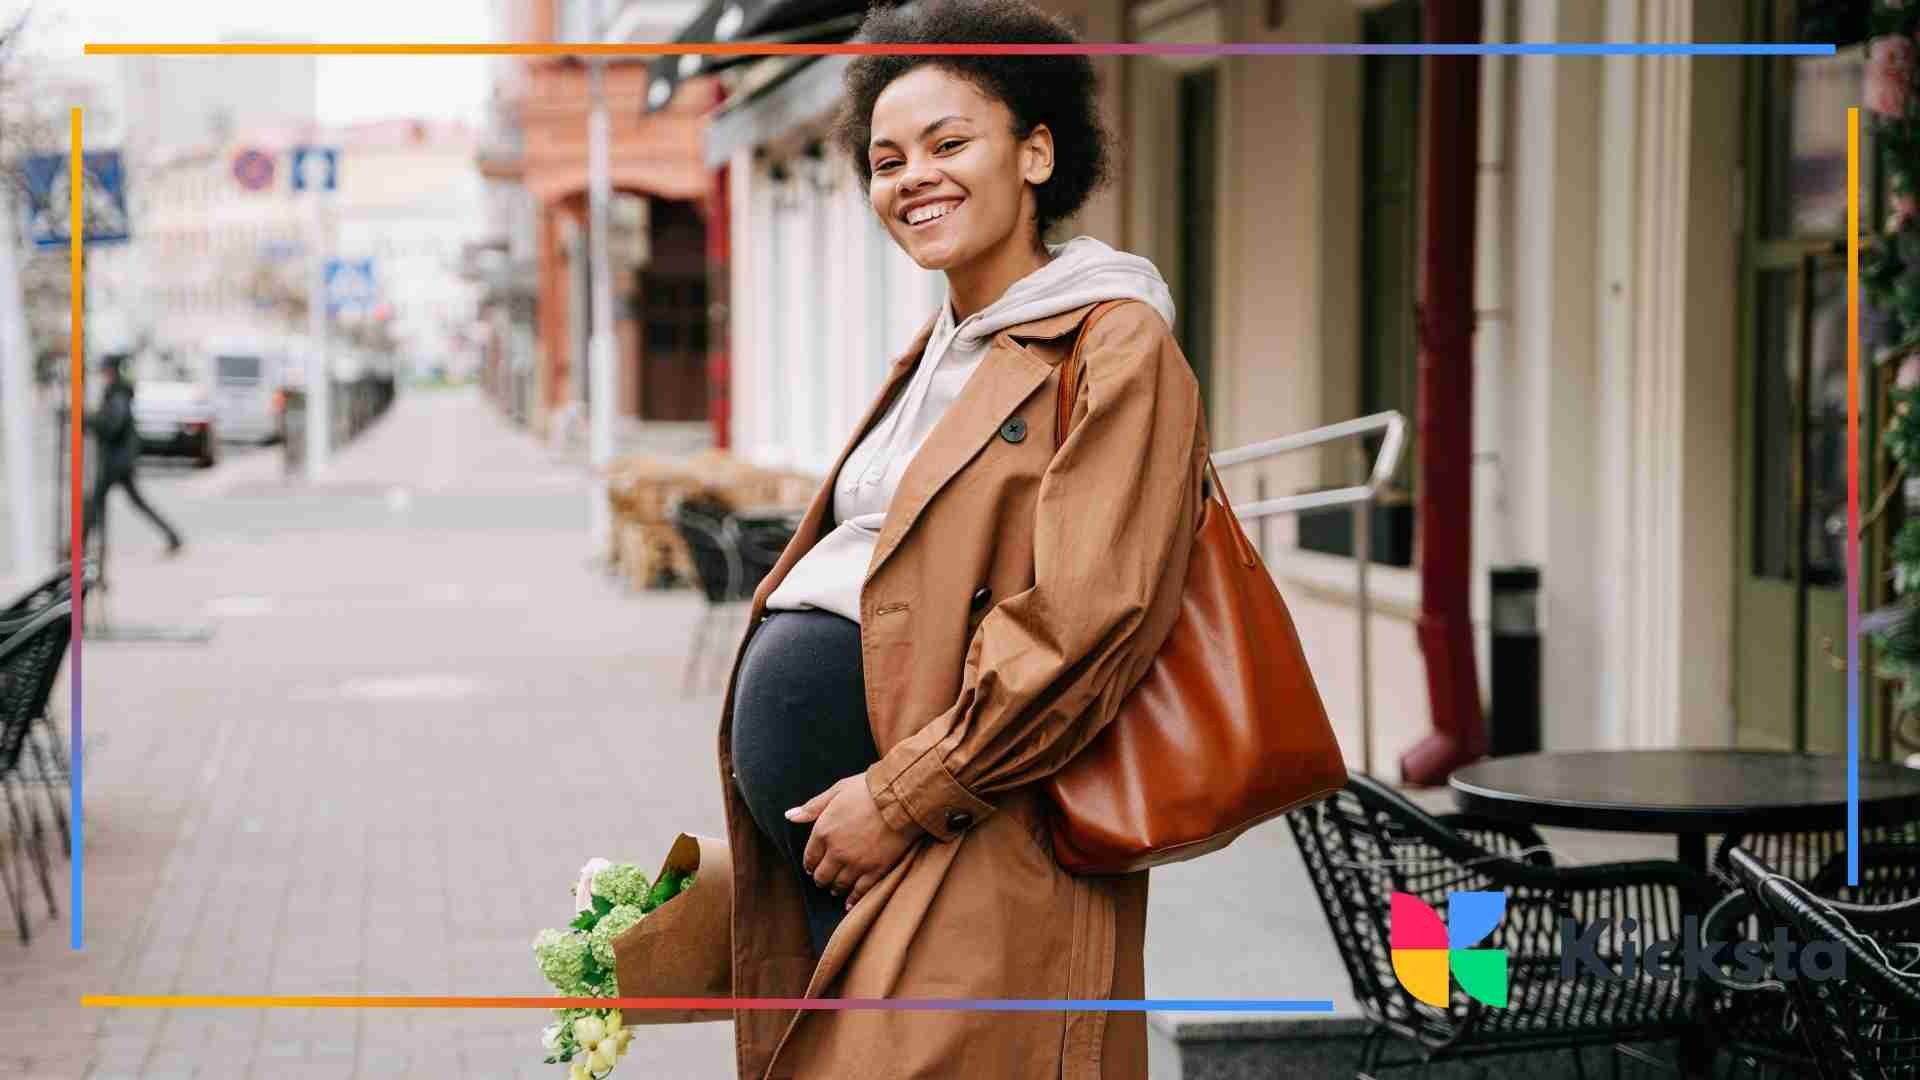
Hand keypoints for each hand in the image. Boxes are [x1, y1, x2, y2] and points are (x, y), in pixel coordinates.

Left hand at [788, 774, 921, 910]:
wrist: (900, 799)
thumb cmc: (868, 790)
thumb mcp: (836, 790)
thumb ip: (812, 807)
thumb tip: (789, 815)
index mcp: (824, 831)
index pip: (810, 856)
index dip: (809, 864)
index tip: (811, 867)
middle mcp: (836, 851)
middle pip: (822, 875)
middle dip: (820, 878)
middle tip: (822, 880)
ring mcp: (856, 863)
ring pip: (839, 885)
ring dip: (835, 888)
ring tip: (835, 889)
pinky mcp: (875, 870)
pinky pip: (860, 891)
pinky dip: (853, 899)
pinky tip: (849, 902)